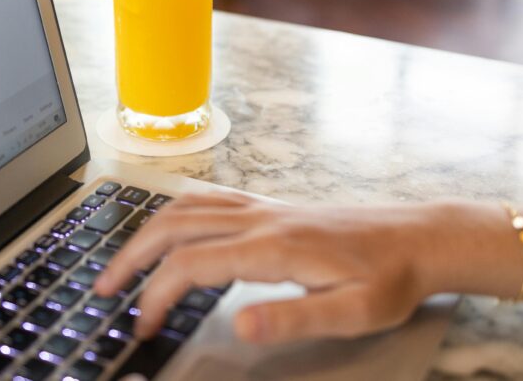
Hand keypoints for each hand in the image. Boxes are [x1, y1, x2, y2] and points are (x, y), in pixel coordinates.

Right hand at [93, 191, 443, 344]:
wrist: (417, 238)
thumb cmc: (389, 279)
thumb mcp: (354, 313)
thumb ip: (295, 317)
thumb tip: (239, 325)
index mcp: (274, 247)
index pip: (192, 265)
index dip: (156, 294)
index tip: (141, 325)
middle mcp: (261, 219)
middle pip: (175, 226)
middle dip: (132, 257)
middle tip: (105, 290)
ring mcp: (264, 207)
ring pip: (186, 206)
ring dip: (147, 232)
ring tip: (123, 262)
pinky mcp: (271, 205)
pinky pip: (209, 198)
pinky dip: (175, 212)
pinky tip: (170, 228)